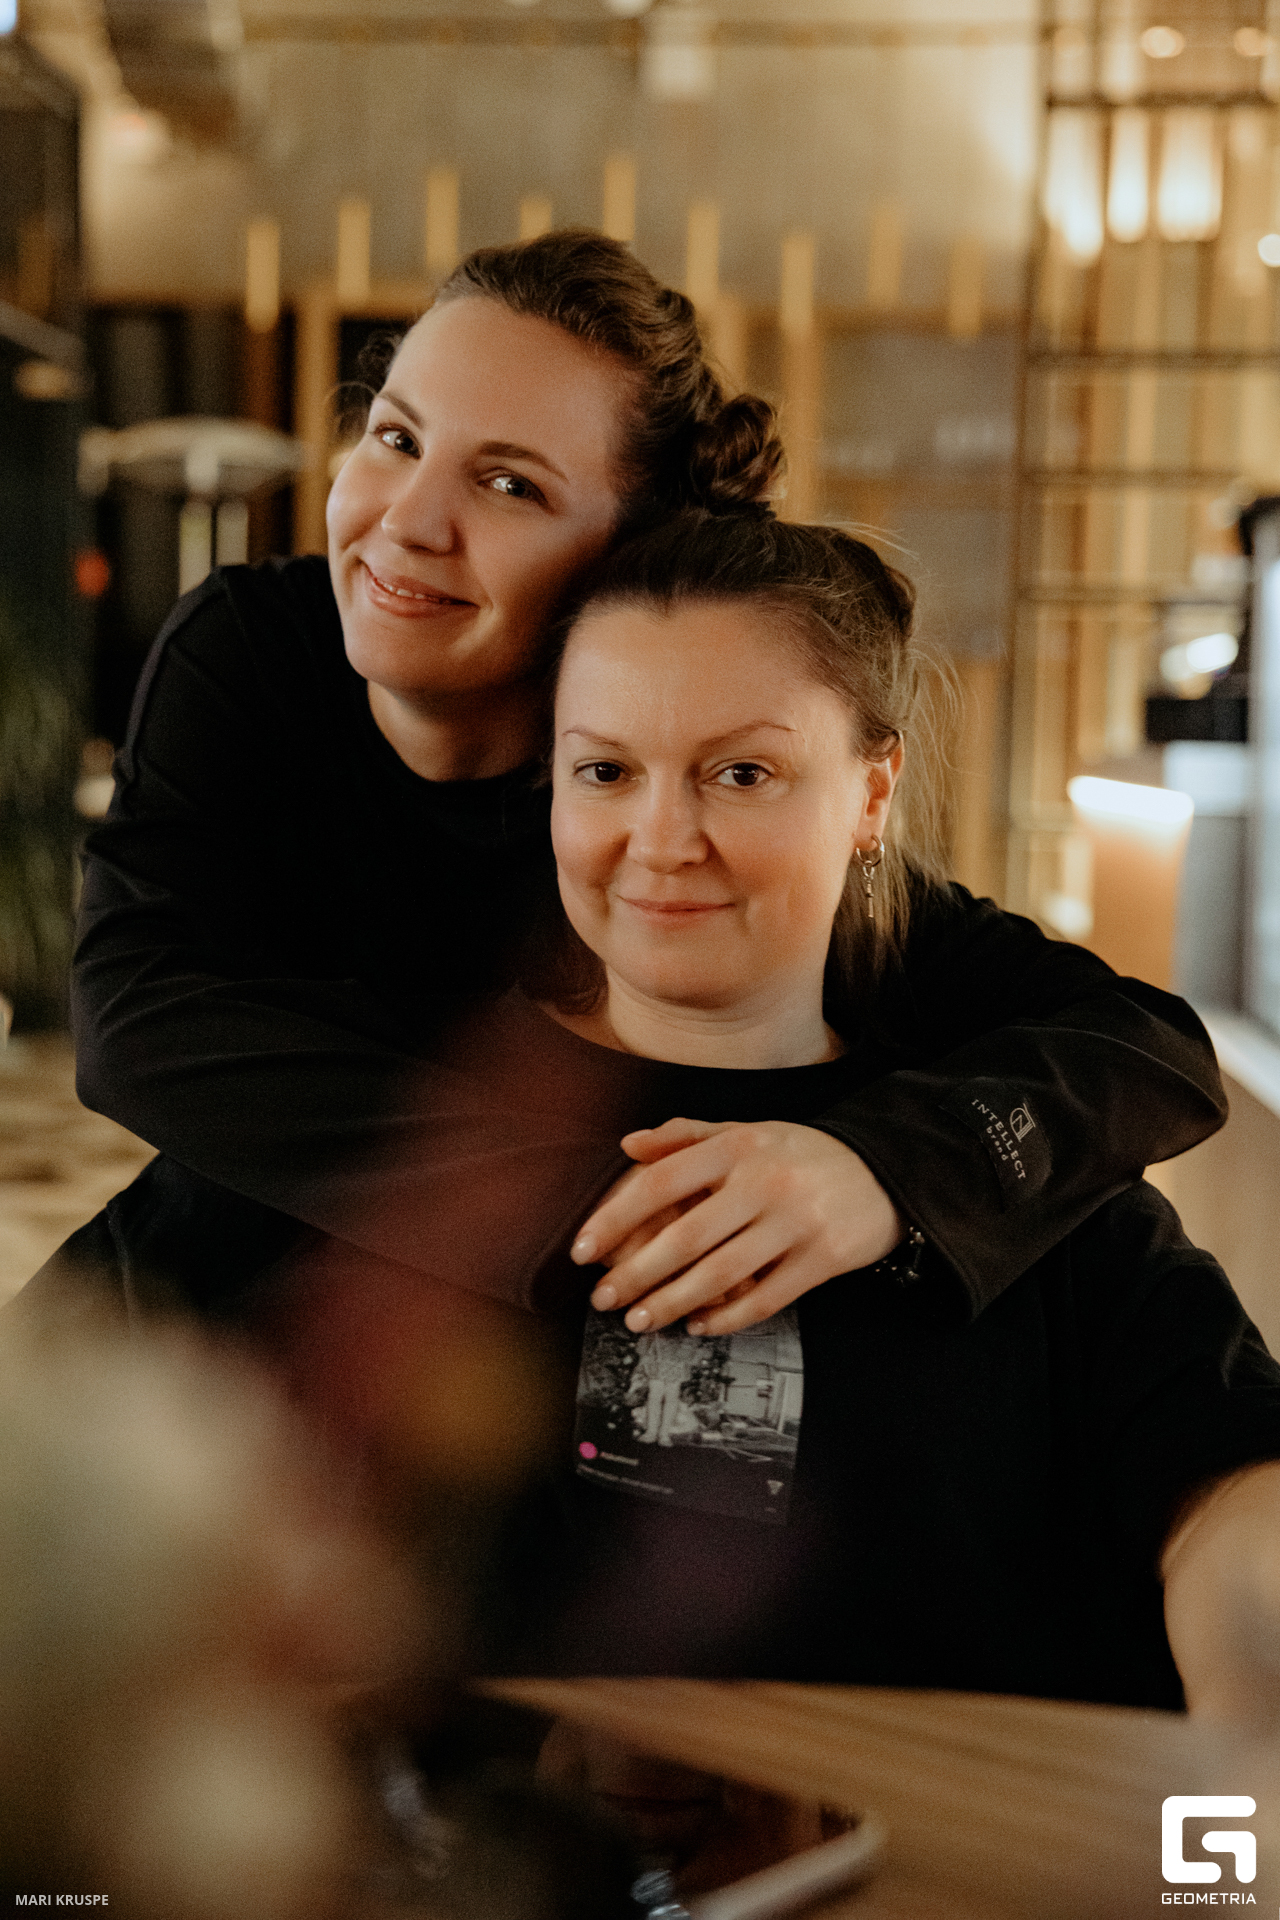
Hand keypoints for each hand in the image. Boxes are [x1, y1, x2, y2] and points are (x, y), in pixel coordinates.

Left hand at [572, 1118, 903, 1335]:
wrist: (883, 1171)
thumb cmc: (799, 1155)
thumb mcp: (745, 1131)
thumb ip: (685, 1136)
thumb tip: (627, 1145)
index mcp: (736, 1146)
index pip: (660, 1183)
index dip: (614, 1219)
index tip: (583, 1251)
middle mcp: (763, 1182)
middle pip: (684, 1238)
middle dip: (636, 1275)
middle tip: (603, 1299)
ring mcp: (795, 1222)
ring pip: (720, 1274)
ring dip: (671, 1302)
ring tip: (639, 1321)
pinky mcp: (822, 1258)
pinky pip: (765, 1298)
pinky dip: (726, 1318)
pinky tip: (697, 1326)